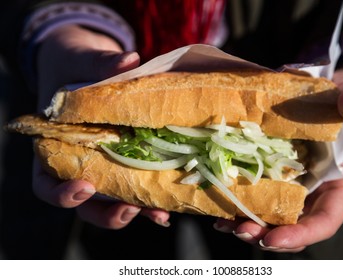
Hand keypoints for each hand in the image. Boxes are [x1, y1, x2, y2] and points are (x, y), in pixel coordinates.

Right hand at [34, 25, 169, 228]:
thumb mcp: (80, 60)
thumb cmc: (75, 65)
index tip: (84, 187)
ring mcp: (104, 166)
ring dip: (135, 210)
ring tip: (158, 213)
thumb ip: (100, 62)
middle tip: (128, 210)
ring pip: (113, 201)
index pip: (46, 183)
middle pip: (84, 204)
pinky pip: (136, 184)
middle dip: (107, 213)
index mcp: (53, 148)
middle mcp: (78, 164)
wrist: (88, 66)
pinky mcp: (127, 161)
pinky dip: (151, 196)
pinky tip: (169, 200)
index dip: (60, 194)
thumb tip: (129, 60)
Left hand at [214, 64, 342, 251]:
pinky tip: (219, 205)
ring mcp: (292, 185)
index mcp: (339, 184)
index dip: (301, 234)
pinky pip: (257, 194)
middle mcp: (314, 192)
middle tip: (239, 230)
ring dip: (246, 223)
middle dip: (265, 234)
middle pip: (291, 225)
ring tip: (223, 224)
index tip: (273, 239)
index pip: (325, 220)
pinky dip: (239, 203)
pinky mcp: (273, 174)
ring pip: (271, 215)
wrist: (330, 101)